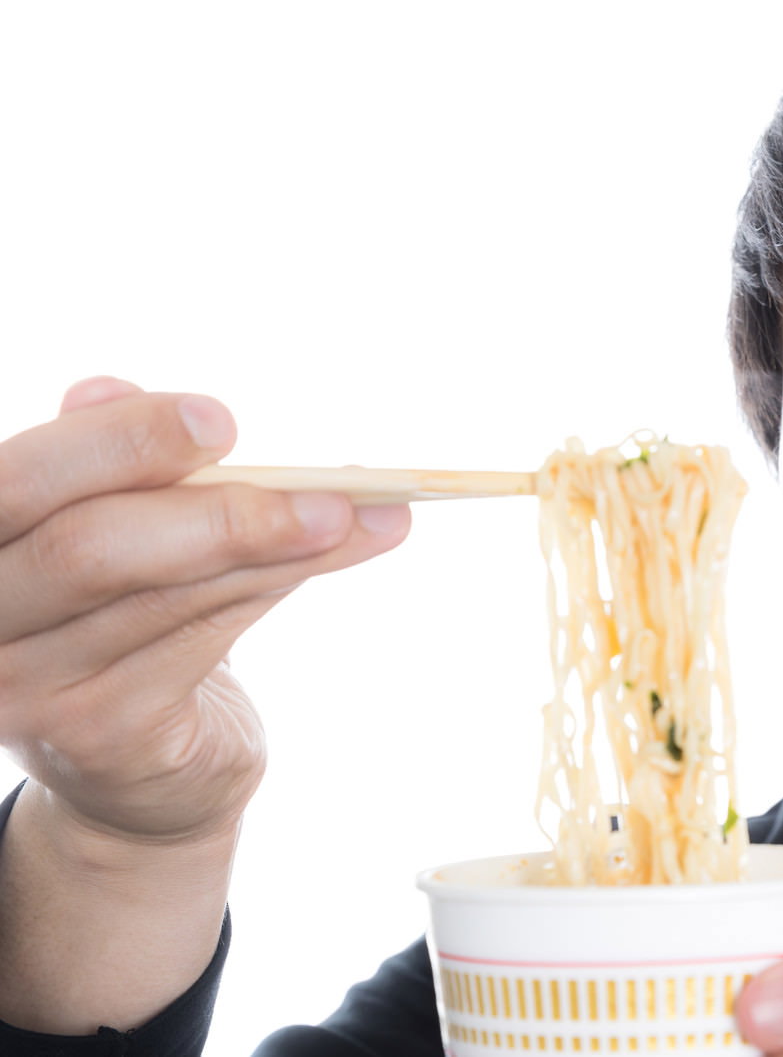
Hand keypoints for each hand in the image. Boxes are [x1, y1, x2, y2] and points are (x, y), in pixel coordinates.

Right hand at [0, 376, 409, 844]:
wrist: (125, 775)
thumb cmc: (113, 621)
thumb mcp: (105, 533)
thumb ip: (105, 469)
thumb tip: (104, 386)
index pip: (17, 481)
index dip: (115, 443)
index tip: (221, 420)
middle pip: (85, 548)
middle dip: (215, 508)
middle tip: (328, 485)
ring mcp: (27, 689)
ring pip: (166, 595)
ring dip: (280, 545)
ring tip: (367, 513)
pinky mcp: (100, 733)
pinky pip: (203, 641)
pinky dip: (278, 584)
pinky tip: (340, 550)